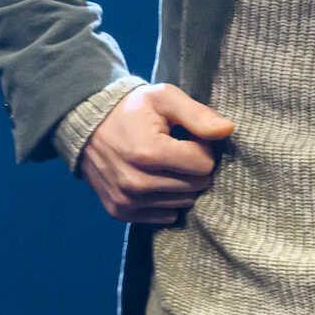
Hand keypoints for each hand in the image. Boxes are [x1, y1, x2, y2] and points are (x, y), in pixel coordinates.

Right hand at [77, 83, 234, 222]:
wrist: (86, 124)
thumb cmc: (131, 109)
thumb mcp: (164, 98)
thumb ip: (198, 115)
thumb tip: (228, 130)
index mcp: (149, 152)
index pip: (204, 165)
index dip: (202, 148)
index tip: (188, 137)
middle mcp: (136, 182)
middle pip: (196, 186)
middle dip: (194, 167)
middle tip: (178, 149)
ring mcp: (127, 200)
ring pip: (183, 203)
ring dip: (181, 184)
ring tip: (164, 162)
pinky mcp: (121, 212)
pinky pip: (165, 217)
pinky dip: (167, 200)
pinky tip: (156, 179)